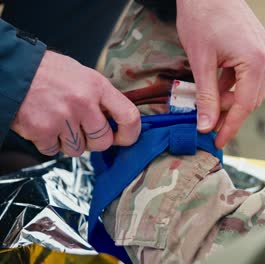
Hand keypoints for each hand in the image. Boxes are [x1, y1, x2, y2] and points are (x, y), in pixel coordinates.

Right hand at [11, 51, 140, 156]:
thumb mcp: (83, 75)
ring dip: (69, 142)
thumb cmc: (48, 73)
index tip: (125, 138)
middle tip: (82, 130)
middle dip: (94, 142)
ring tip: (59, 122)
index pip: (129, 116)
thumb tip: (117, 122)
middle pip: (103, 141)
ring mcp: (62, 118)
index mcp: (98, 86)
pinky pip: (54, 151)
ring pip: (78, 150)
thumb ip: (101, 98)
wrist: (11, 70)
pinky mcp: (41, 131)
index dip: (131, 133)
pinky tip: (44, 125)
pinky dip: (49, 143)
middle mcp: (83, 102)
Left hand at [176, 0, 264, 147]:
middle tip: (208, 123)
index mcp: (255, 60)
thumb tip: (206, 125)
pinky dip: (233, 85)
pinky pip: (249, 75)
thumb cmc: (201, 16)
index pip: (244, 105)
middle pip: (251, 99)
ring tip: (209, 105)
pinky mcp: (258, 46)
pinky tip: (216, 87)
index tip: (217, 141)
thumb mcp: (200, 61)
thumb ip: (206, 96)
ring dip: (231, 99)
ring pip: (251, 88)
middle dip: (230, 114)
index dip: (230, 126)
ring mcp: (264, 50)